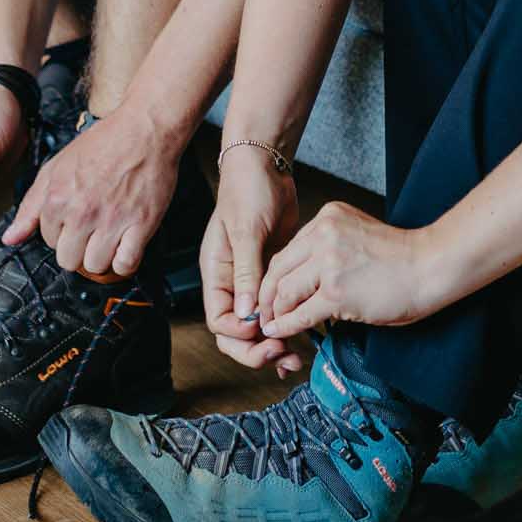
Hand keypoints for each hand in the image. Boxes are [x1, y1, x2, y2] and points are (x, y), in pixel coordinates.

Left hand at [4, 111, 182, 278]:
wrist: (144, 129)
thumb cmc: (103, 143)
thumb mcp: (56, 167)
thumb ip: (31, 205)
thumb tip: (11, 238)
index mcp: (57, 200)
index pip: (48, 241)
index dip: (61, 231)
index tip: (74, 219)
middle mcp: (82, 213)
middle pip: (70, 261)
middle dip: (78, 249)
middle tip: (91, 231)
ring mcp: (112, 221)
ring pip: (96, 266)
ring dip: (102, 256)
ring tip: (108, 237)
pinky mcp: (141, 224)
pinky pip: (126, 264)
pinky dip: (126, 261)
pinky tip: (126, 246)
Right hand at [202, 143, 305, 374]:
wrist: (266, 164)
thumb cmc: (247, 190)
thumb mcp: (246, 231)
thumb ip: (246, 273)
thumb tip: (247, 313)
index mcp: (216, 273)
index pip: (220, 321)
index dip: (240, 335)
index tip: (264, 334)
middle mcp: (232, 282)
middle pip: (237, 332)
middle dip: (256, 350)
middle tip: (283, 357)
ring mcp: (253, 279)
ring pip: (260, 325)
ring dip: (275, 342)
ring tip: (296, 357)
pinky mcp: (274, 273)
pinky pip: (278, 307)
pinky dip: (288, 322)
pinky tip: (305, 332)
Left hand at [253, 201, 445, 346]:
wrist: (430, 267)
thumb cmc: (402, 257)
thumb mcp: (357, 235)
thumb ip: (328, 248)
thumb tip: (303, 280)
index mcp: (329, 216)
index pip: (288, 250)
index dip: (275, 277)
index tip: (272, 292)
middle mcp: (324, 233)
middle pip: (279, 268)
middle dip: (267, 296)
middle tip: (265, 313)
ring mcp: (328, 262)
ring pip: (285, 291)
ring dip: (276, 312)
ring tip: (274, 325)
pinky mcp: (335, 292)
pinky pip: (300, 313)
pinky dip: (287, 326)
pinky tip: (282, 332)